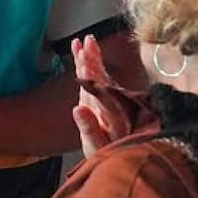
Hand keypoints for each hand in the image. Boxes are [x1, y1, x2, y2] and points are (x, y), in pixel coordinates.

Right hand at [71, 34, 132, 156]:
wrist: (120, 155)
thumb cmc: (107, 154)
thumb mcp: (96, 147)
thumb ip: (89, 128)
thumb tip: (77, 108)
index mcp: (112, 115)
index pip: (102, 93)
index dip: (93, 79)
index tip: (84, 65)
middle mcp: (112, 104)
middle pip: (102, 80)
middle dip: (92, 62)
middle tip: (84, 46)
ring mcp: (108, 99)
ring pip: (99, 75)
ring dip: (91, 58)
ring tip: (84, 42)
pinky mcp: (102, 96)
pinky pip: (96, 76)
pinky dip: (88, 63)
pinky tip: (81, 50)